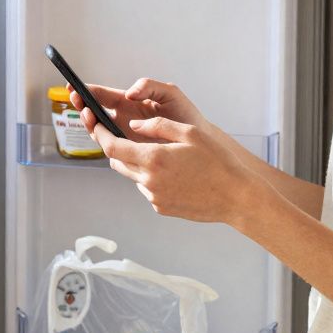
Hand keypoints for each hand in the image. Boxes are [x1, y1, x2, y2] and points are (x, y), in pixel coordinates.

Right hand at [69, 77, 205, 143]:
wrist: (199, 142)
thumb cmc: (186, 117)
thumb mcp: (170, 93)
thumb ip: (149, 87)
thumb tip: (129, 93)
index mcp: (130, 103)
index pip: (104, 96)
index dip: (88, 91)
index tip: (75, 87)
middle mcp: (123, 120)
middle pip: (95, 113)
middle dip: (83, 106)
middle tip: (77, 100)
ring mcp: (125, 136)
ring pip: (99, 131)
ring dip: (90, 122)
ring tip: (88, 113)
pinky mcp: (130, 152)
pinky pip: (111, 147)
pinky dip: (102, 139)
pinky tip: (100, 132)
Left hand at [84, 111, 267, 225]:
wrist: (236, 196)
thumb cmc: (217, 162)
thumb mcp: (189, 133)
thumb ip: (157, 126)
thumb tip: (133, 126)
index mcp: (153, 159)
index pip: (112, 147)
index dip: (100, 134)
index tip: (96, 124)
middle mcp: (149, 181)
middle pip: (117, 163)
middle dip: (116, 148)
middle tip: (125, 136)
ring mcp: (155, 197)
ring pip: (133, 176)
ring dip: (137, 164)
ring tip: (160, 154)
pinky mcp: (162, 208)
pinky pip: (148, 189)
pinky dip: (152, 178)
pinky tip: (174, 172)